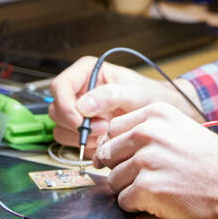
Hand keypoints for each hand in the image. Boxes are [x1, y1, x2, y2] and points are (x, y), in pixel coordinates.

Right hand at [48, 55, 203, 153]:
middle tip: (102, 128)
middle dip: (76, 124)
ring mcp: (79, 112)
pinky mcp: (84, 130)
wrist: (160, 114)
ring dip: (82, 137)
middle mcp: (79, 91)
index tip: (79, 120)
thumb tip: (83, 105)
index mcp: (87, 72)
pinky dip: (87, 146)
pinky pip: (73, 143)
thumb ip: (111, 95)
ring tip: (107, 133)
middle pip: (57, 110)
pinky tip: (106, 141)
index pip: (60, 86)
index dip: (64, 105)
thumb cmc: (151, 96)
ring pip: (62, 129)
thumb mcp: (135, 92)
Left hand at [92, 101, 217, 218]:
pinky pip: (124, 200)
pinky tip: (160, 202)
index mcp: (156, 114)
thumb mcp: (184, 131)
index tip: (128, 158)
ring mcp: (146, 160)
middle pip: (108, 154)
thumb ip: (151, 133)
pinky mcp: (146, 189)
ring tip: (158, 191)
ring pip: (113, 180)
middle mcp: (148, 132)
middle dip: (121, 170)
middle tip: (146, 179)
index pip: (113, 129)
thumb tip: (112, 146)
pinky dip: (138, 206)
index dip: (118, 148)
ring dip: (130, 190)